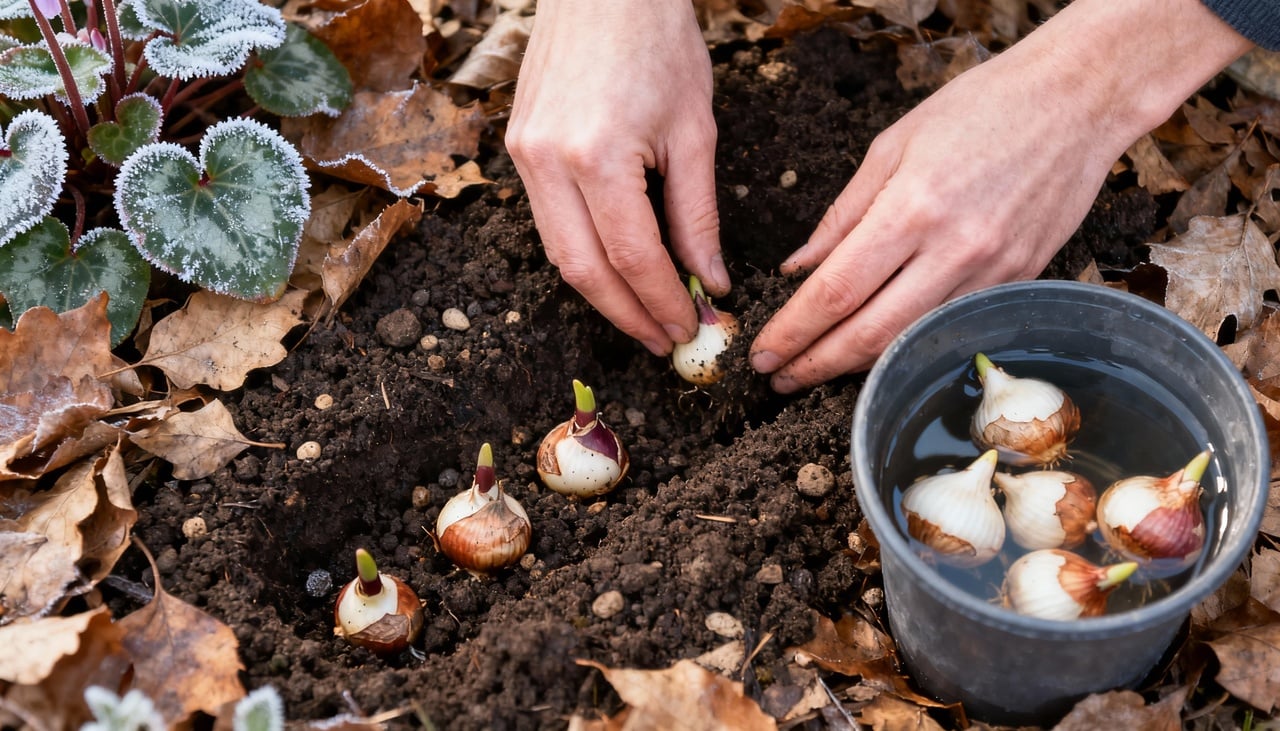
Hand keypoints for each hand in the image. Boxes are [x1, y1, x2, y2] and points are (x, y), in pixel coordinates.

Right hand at [506, 0, 729, 356]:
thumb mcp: (694, 130)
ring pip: (558, 253)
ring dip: (602, 293)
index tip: (692, 327)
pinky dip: (583, 254)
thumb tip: (711, 279)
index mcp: (596, 154)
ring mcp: (524, 155)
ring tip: (645, 315)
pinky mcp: (517, 148)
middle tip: (666, 340)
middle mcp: (547, 161)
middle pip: (583, 270)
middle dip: (628, 315)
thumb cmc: (657, 40)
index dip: (663, 301)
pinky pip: (549, 221)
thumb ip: (697, 214)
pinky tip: (616, 269)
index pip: (633, 257)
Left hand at [749, 0, 1252, 392]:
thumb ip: (841, 215)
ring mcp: (992, 271)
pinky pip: (951, 326)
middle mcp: (954, 250)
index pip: (836, 292)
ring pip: (911, 340)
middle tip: (777, 376)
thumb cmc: (981, 108)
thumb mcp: (892, 145)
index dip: (793, 331)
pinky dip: (908, 344)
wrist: (1077, 99)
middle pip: (870, 333)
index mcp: (912, 209)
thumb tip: (799, 269)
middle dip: (815, 363)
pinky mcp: (1019, 280)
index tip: (763, 353)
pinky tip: (877, 351)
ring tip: (814, 370)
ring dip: (856, 365)